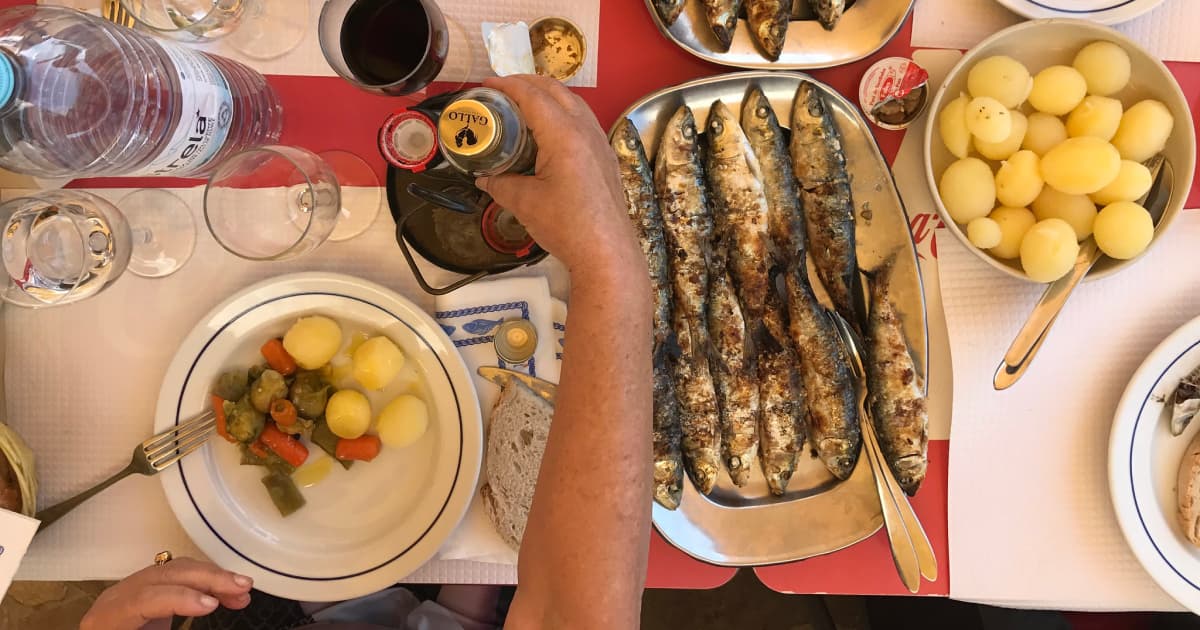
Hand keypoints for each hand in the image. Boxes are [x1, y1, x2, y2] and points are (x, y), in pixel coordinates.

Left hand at [80, 558, 252, 629]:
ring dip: (213, 577)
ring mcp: (132, 590)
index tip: (212, 606)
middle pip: (164, 576)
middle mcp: (117, 597)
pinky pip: (178, 576)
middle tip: (243, 587)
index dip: (179, 598)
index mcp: (106, 619)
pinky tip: (224, 592)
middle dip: (207, 578)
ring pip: (175, 570)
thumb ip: (171, 627)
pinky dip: (204, 581)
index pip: (144, 598)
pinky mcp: (147, 591)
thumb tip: (208, 605)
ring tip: (242, 589)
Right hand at [475, 75, 642, 275]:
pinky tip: (551, 131)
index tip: (487, 84)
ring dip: (549, 96)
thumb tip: (485, 178)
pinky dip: (564, 114)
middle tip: (504, 89)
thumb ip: (500, 184)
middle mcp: (586, 131)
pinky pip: (584, 122)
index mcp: (564, 135)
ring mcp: (600, 144)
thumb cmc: (566, 226)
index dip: (507, 85)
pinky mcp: (606, 159)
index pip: (533, 96)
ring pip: (575, 104)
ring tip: (526, 104)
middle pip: (557, 91)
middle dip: (529, 83)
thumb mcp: (524, 203)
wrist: (606, 253)